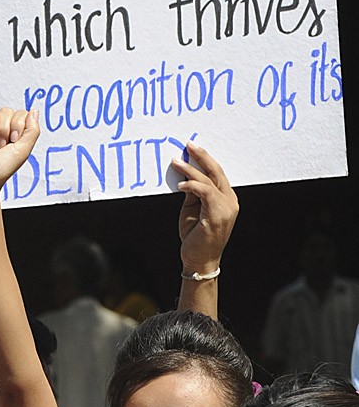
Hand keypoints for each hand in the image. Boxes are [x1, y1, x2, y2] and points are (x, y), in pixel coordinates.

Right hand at [0, 107, 39, 195]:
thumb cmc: (0, 170)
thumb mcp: (23, 151)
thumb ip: (33, 130)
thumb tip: (34, 110)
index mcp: (14, 134)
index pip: (19, 114)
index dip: (16, 124)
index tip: (13, 141)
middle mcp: (0, 130)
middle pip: (5, 111)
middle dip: (3, 129)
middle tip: (0, 147)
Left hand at [173, 141, 237, 276]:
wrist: (199, 261)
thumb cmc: (195, 237)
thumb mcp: (192, 209)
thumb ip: (193, 193)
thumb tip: (186, 174)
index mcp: (227, 199)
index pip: (217, 174)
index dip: (205, 160)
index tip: (191, 149)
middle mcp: (230, 201)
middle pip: (217, 171)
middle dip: (202, 156)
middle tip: (188, 145)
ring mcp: (226, 208)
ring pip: (210, 180)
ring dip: (191, 170)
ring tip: (177, 162)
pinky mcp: (217, 215)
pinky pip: (205, 193)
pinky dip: (192, 186)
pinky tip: (180, 185)